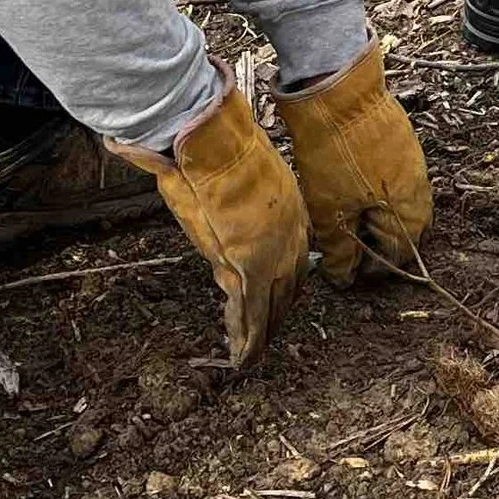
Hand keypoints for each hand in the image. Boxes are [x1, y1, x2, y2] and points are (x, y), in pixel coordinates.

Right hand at [111, 69, 305, 365]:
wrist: (212, 141)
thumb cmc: (213, 147)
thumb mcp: (228, 175)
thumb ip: (226, 193)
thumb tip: (202, 189)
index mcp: (289, 209)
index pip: (295, 254)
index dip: (288, 277)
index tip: (281, 292)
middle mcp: (290, 233)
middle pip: (291, 283)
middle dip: (281, 309)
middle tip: (272, 330)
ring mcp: (272, 252)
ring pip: (274, 304)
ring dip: (266, 329)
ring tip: (256, 353)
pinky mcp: (249, 268)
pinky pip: (251, 312)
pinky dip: (247, 338)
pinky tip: (243, 357)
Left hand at [277, 41, 432, 286]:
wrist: (339, 93)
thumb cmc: (335, 155)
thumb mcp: (330, 211)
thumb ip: (341, 250)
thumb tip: (345, 278)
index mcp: (408, 212)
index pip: (398, 257)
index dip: (372, 269)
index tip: (347, 269)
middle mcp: (420, 189)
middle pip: (405, 231)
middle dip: (378, 243)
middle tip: (347, 244)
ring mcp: (413, 162)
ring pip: (400, 203)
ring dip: (377, 215)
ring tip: (346, 215)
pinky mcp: (402, 142)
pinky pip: (396, 178)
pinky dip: (377, 191)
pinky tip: (352, 185)